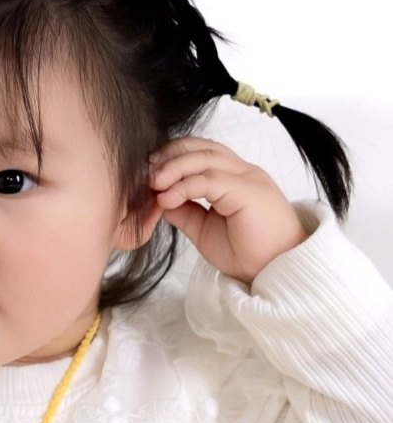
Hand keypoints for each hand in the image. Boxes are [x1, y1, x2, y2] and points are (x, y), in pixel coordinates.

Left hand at [149, 137, 310, 285]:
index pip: (203, 151)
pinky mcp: (250, 193)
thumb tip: (159, 198)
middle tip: (147, 172)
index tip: (149, 169)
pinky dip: (184, 186)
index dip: (174, 154)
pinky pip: (210, 180)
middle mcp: (245, 173)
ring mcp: (250, 180)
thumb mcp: (203, 229)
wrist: (275, 274)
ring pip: (205, 158)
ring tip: (153, 184)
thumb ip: (184, 210)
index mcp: (236, 177)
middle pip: (203, 148)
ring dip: (174, 168)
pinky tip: (167, 198)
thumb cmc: (247, 253)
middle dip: (170, 155)